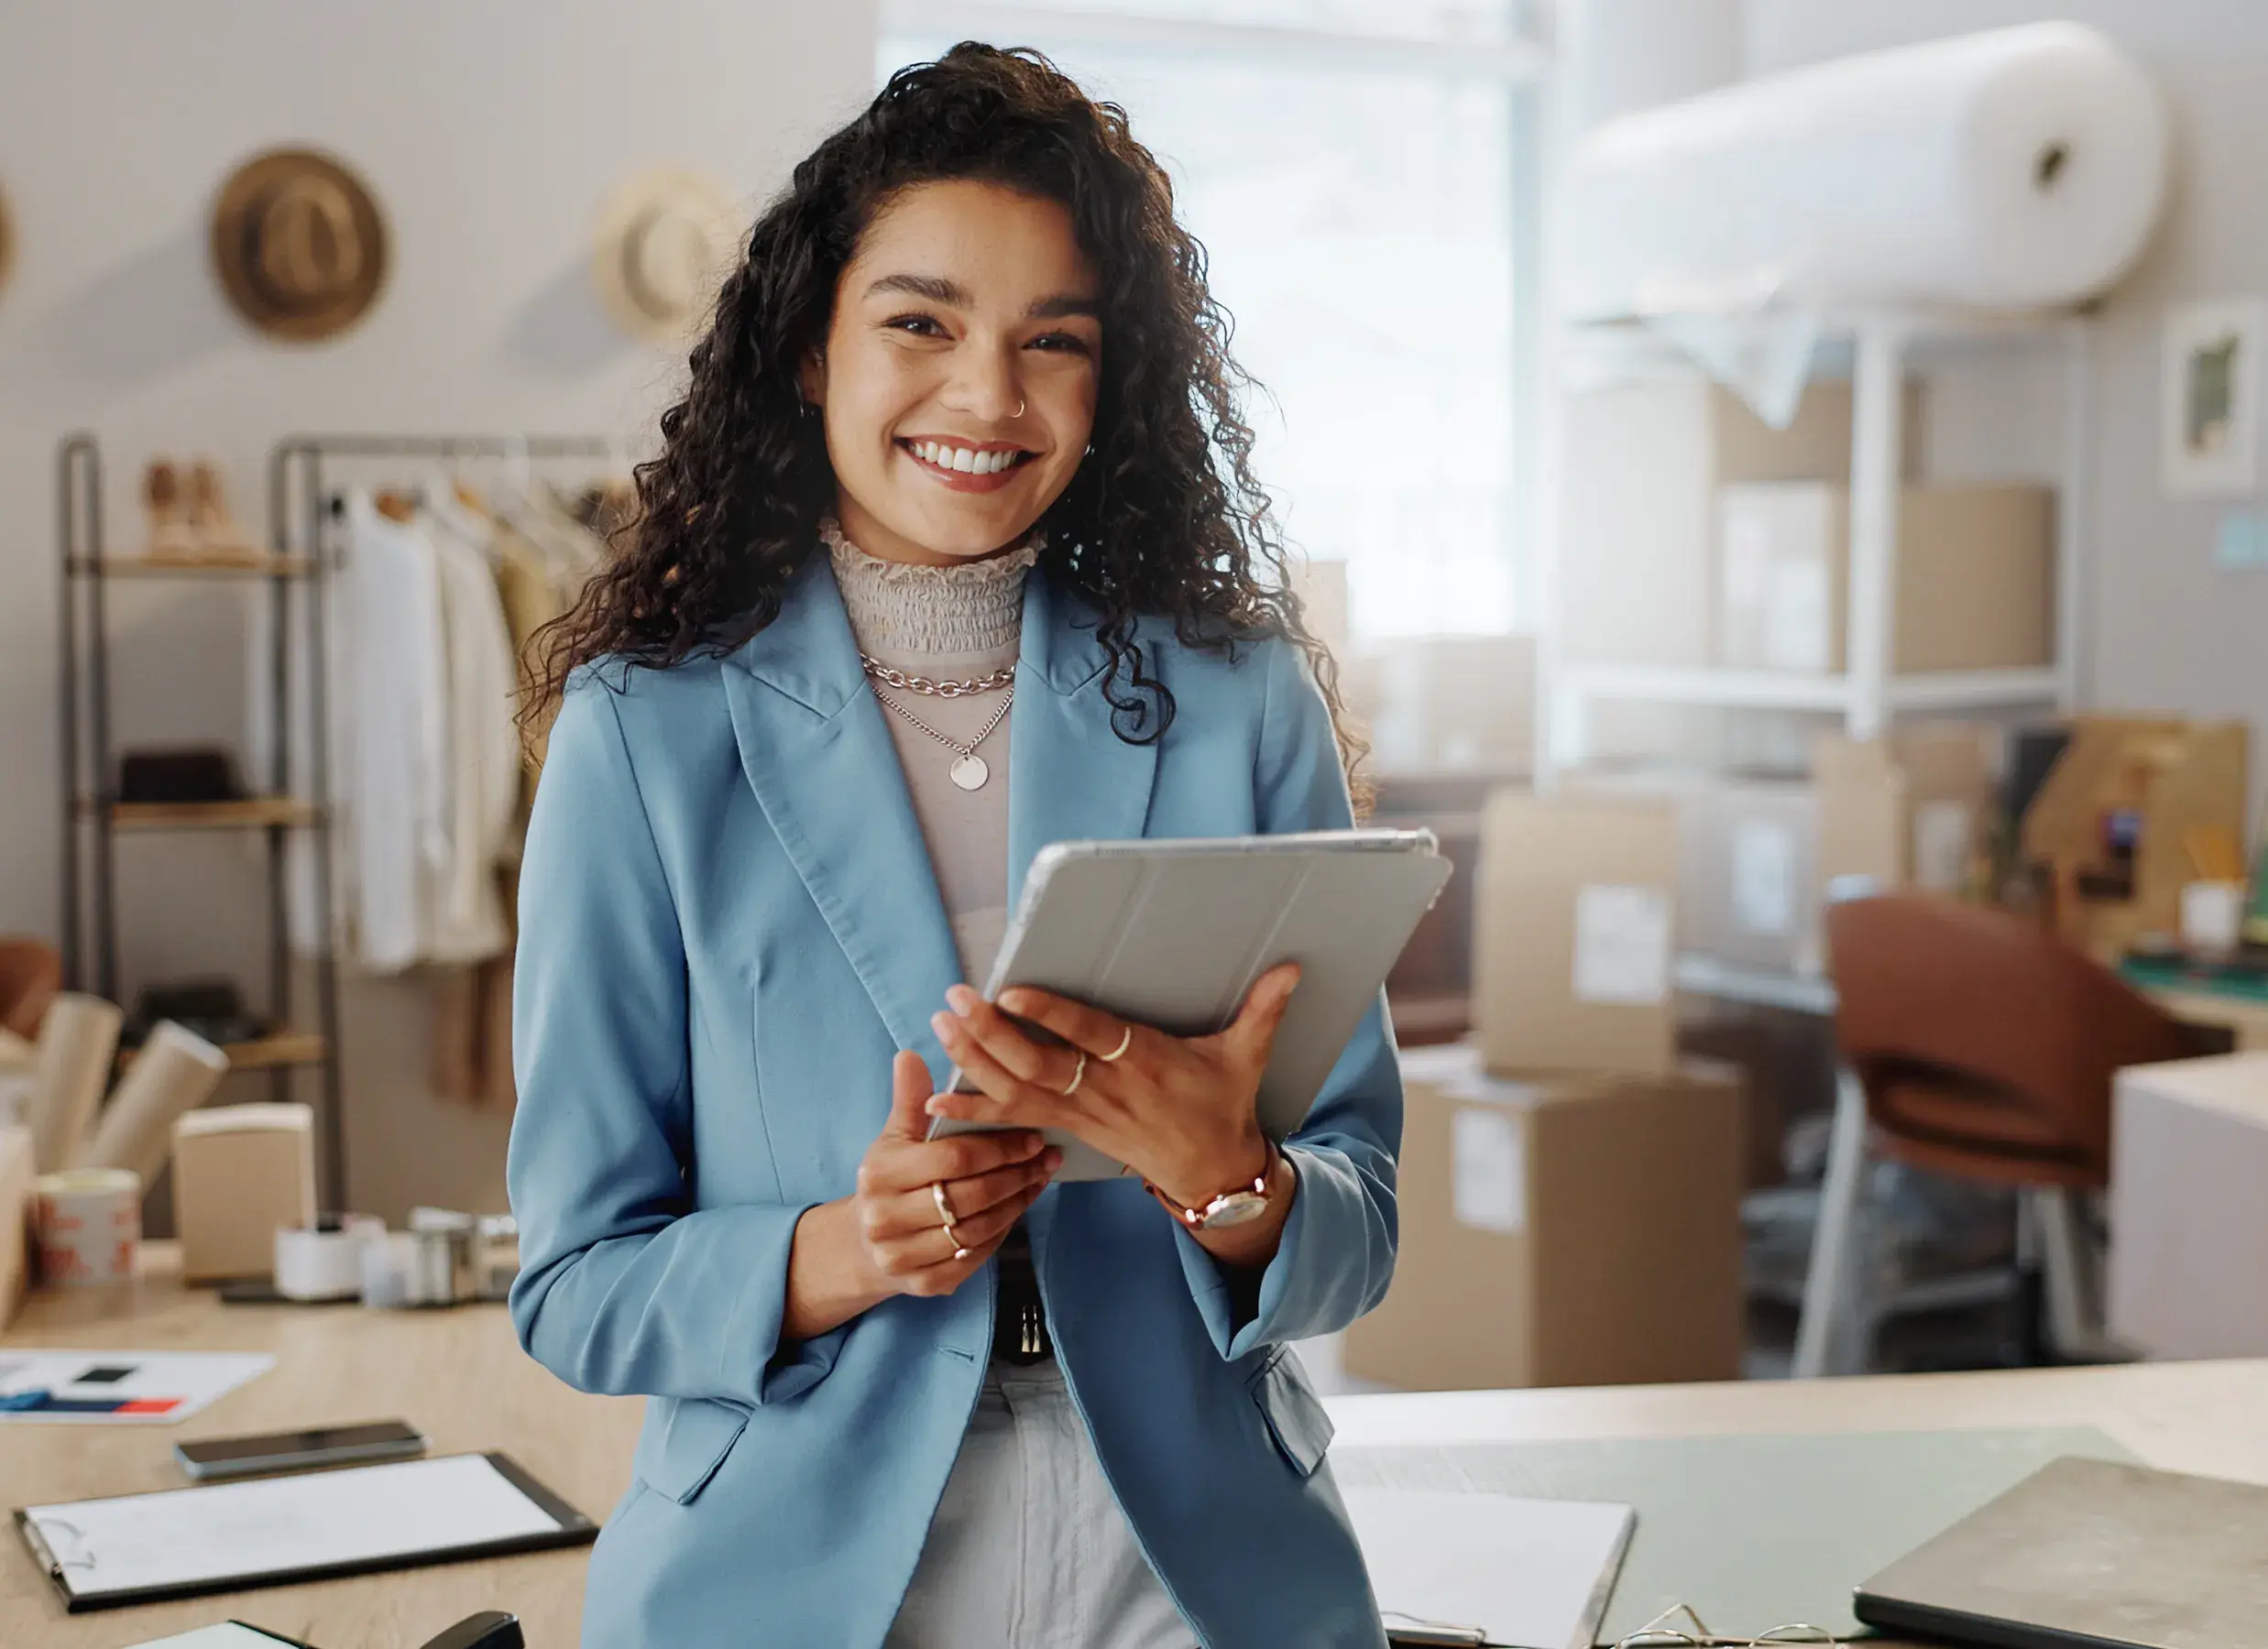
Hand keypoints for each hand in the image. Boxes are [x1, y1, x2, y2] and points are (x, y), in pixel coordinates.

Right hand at [852, 1050, 1060, 1298]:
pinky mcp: (925, 1285)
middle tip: (1047, 1156)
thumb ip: (908, 1100)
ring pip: (979, 1229)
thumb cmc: (890, 1179)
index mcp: (881, 1175)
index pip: (953, 1159)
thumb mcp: (895, 1137)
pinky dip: (1004, 1231)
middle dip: (1016, 1174)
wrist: (866, 1244)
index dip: (998, 1147)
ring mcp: (904, 1256)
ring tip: (1040, 1178)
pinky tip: (1020, 1207)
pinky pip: (977, 1257)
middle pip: (970, 1196)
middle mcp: (886, 1219)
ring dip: (1017, 1202)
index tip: (1031, 1135)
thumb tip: (909, 1055)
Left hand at [923, 962, 1300, 1212]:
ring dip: (975, 1060)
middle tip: (956, 999)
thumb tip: (1292, 967)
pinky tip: (935, 1104)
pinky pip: (1015, 1120)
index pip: (1091, 1036)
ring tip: (941, 1026)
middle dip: (993, 1033)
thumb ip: (1263, 1010)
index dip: (1052, 1016)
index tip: (1014, 991)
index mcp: (1145, 1063)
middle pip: (1040, 1064)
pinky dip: (975, 1112)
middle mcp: (1107, 1090)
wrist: (1213, 1172)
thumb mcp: (1247, 1057)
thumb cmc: (1223, 1105)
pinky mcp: (1070, 1128)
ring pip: (1020, 1089)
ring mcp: (1084, 1113)